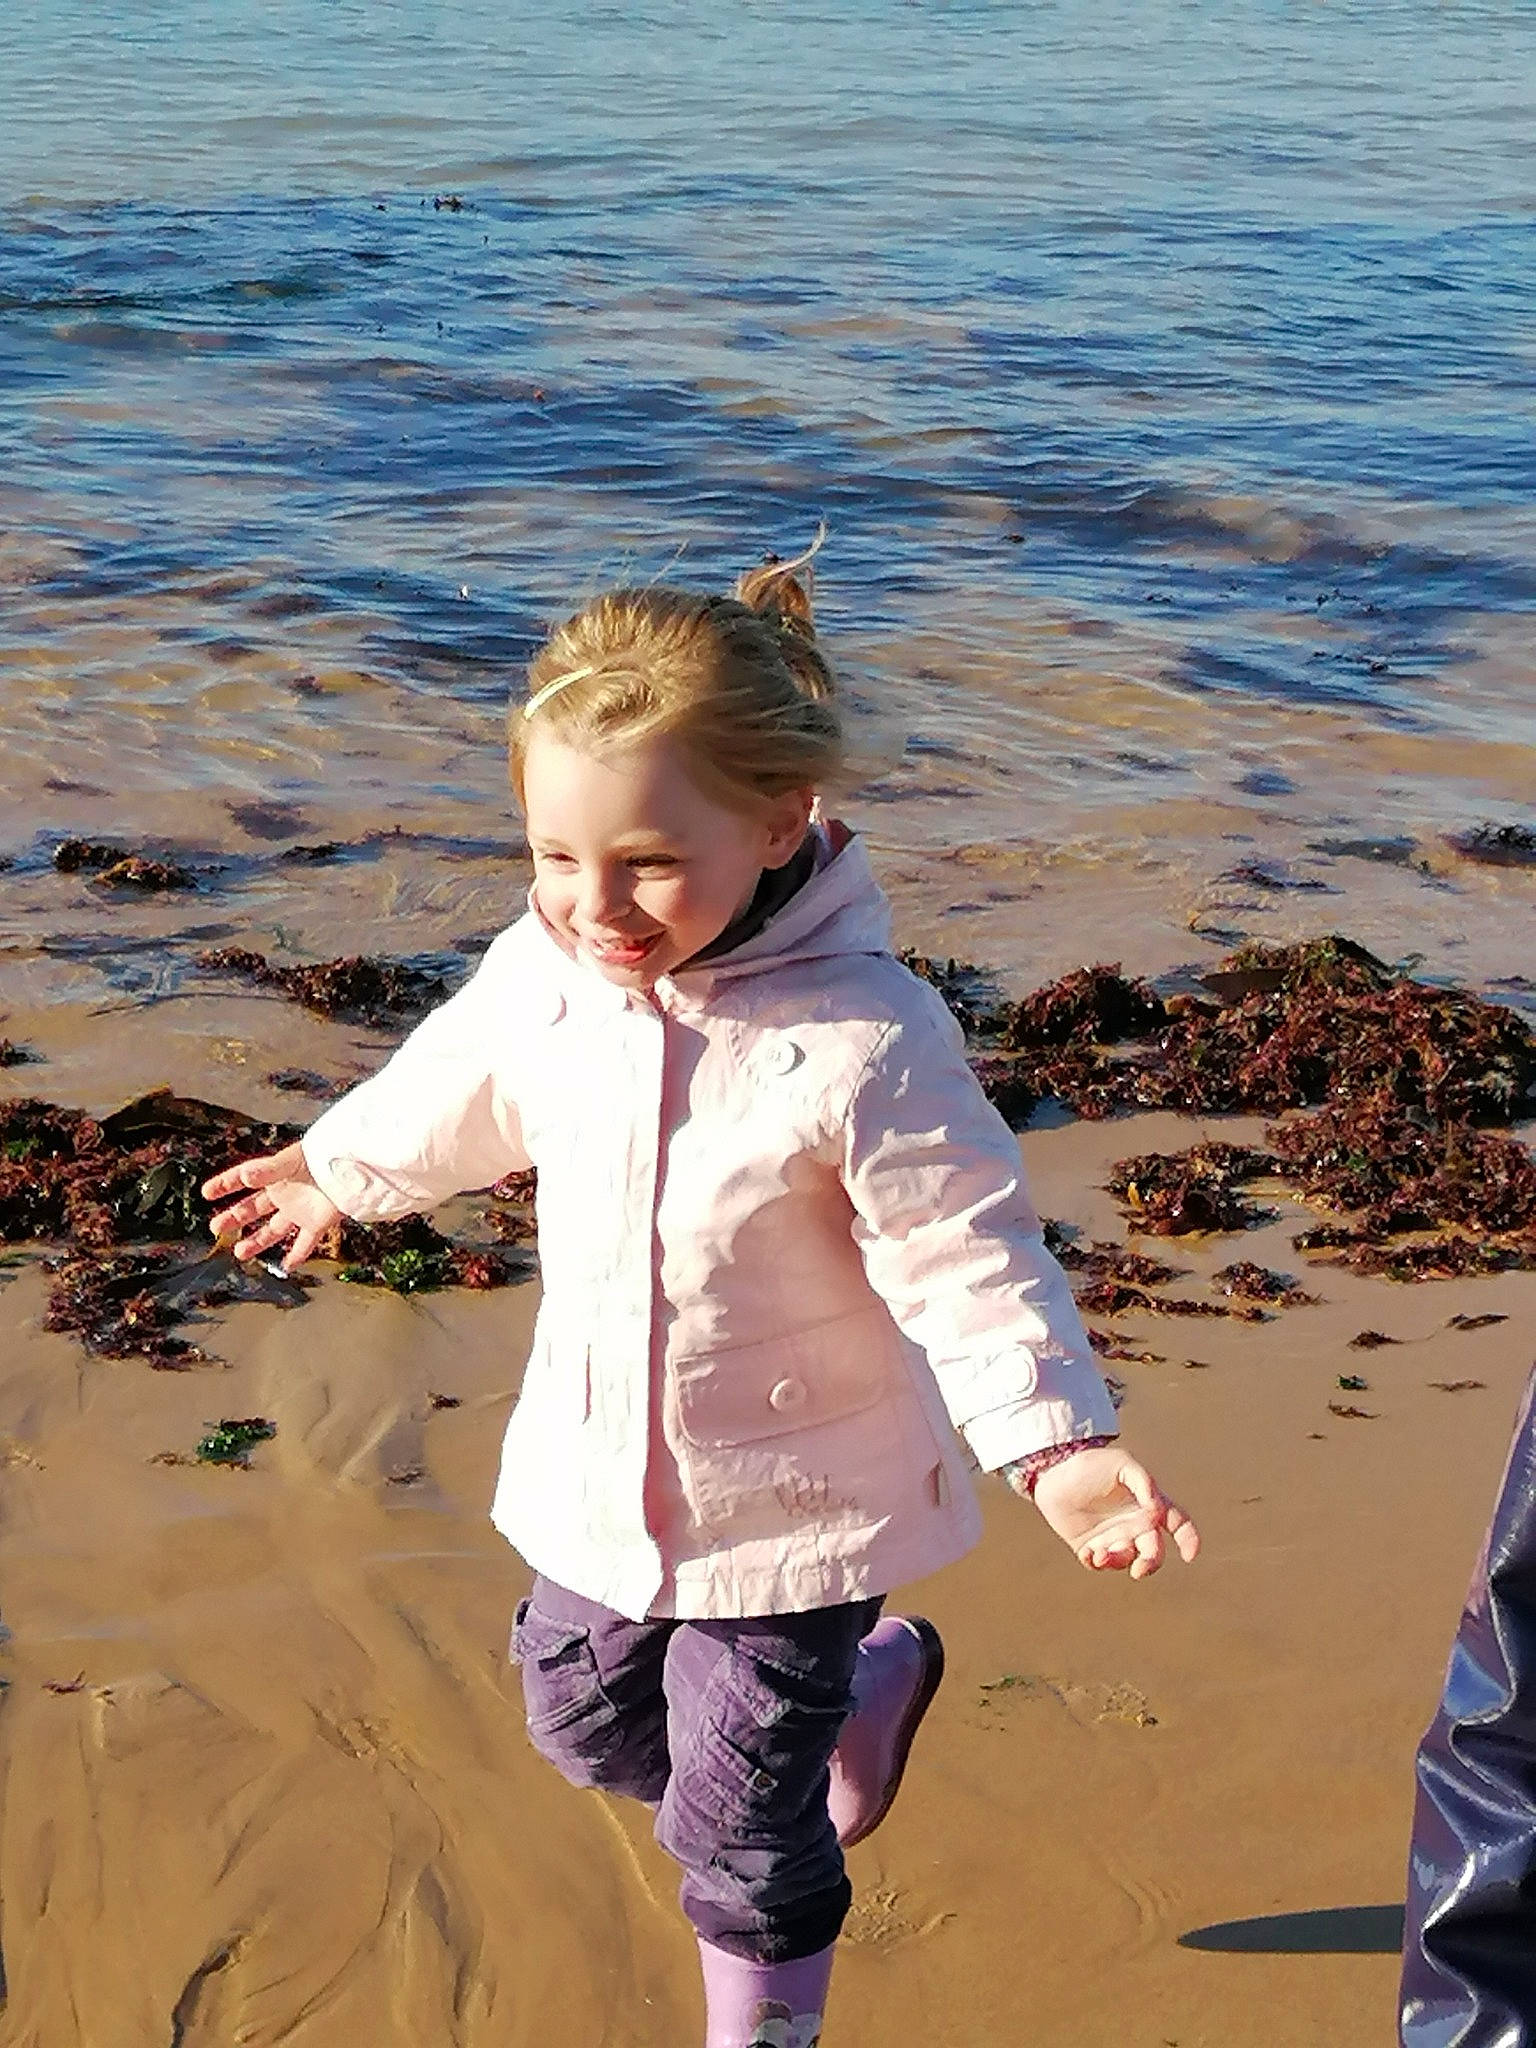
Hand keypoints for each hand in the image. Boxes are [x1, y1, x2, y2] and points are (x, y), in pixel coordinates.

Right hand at [201, 1143, 341, 1271]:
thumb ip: (268, 1171)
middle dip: (234, 1217)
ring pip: (274, 1230)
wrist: (352, 1166)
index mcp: (275, 1175)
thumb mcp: (290, 1162)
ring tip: (239, 1252)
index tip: (206, 1193)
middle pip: (254, 1208)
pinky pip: (306, 1243)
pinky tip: (287, 1266)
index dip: (225, 1184)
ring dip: (257, 1241)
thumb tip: (244, 1176)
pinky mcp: (318, 1222)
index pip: (244, 1179)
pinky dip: (297, 1255)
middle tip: (216, 1228)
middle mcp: (285, 1194)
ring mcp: (300, 1210)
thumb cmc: (322, 1157)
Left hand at [1030, 1445, 1199, 1579]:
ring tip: (1101, 1553)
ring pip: (1127, 1561)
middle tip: (1139, 1570)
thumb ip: (1144, 1483)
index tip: (1189, 1555)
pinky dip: (1097, 1563)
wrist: (1055, 1470)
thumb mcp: (1123, 1464)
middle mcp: (1135, 1526)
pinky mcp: (1090, 1547)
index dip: (1189, 1540)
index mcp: (1150, 1505)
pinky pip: (1099, 1564)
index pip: (1178, 1524)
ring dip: (1119, 1562)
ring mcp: (1114, 1538)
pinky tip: (1089, 1553)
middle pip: (1154, 1552)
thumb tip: (1156, 1511)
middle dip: (1150, 1564)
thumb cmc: (1093, 1464)